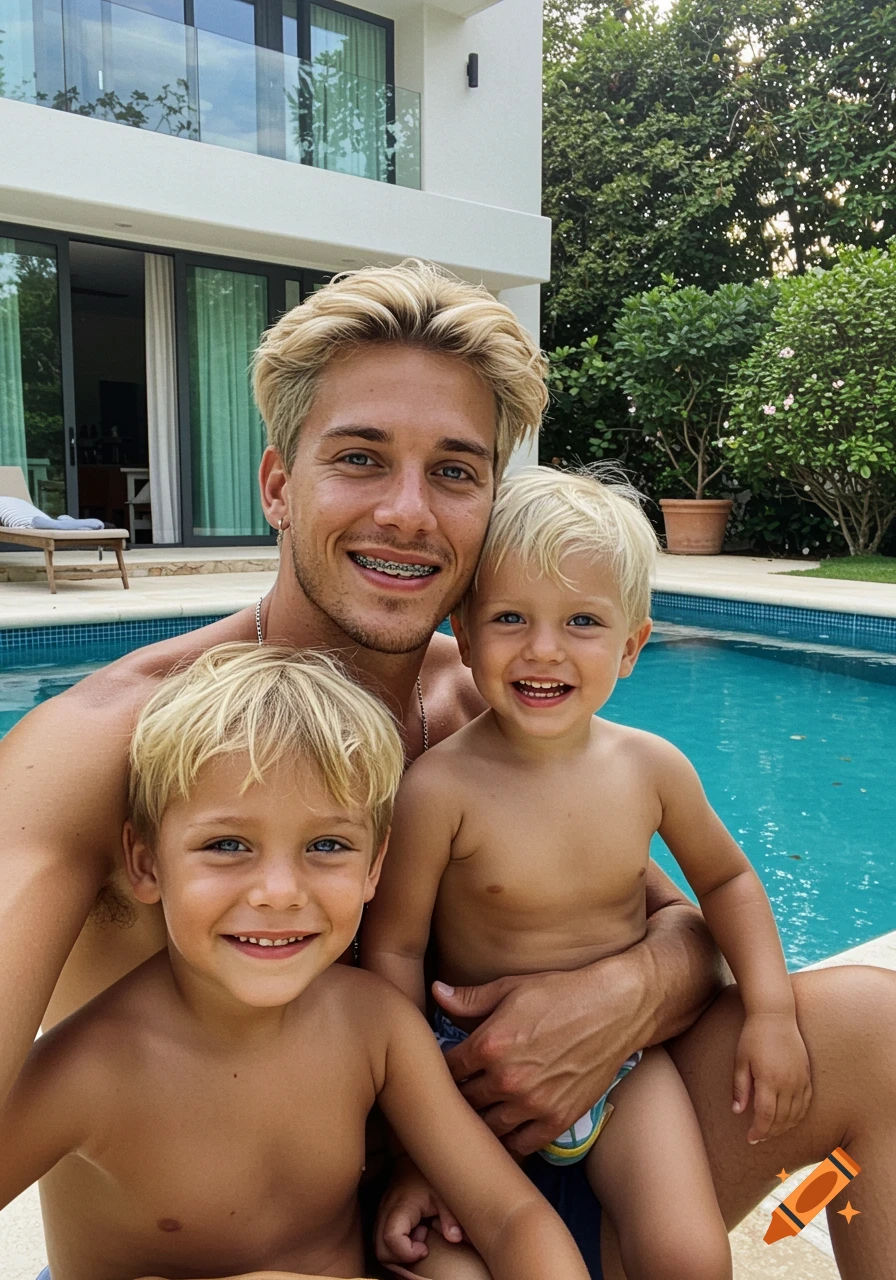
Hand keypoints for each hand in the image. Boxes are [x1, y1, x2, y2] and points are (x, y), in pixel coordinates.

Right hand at [375, 1158, 464, 1267]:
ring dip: (398, 1252)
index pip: (391, 1239)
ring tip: (420, 1234)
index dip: (407, 1252)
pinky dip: (396, 1245)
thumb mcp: (444, 1194)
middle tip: (423, 1243)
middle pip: (380, 1250)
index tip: (425, 1248)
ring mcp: (381, 1213)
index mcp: (402, 1206)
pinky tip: (414, 1232)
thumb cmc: (430, 1175)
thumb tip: (456, 1238)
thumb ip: (450, 1217)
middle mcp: (386, 1211)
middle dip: (401, 1258)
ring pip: (378, 1247)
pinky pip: (381, 1240)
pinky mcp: (382, 1215)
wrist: (415, 1157)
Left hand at [433, 963, 643, 1158]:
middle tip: (462, 1088)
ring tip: (483, 1107)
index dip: (444, 1067)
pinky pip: (521, 1145)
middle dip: (460, 1093)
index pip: (447, 1069)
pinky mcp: (557, 1120)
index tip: (448, 1065)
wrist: (614, 1010)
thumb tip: (436, 992)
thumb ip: (469, 999)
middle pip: (464, 1101)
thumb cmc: (561, 993)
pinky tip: (509, 1124)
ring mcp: (533, 1104)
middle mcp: (507, 1080)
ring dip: (482, 1119)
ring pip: (488, 1127)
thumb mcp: (511, 988)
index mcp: (490, 1045)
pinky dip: (511, 1139)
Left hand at [732, 1012, 811, 1143]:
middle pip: (782, 1119)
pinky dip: (799, 1116)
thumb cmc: (753, 1036)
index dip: (758, 1131)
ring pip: (796, 1115)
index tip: (751, 1138)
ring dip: (784, 1127)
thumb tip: (738, 1111)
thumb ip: (740, 1088)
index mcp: (769, 1080)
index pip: (766, 1117)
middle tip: (758, 1137)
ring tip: (771, 1131)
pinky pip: (806, 1103)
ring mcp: (800, 1080)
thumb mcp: (741, 1060)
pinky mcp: (807, 1075)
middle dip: (769, 1132)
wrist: (775, 1015)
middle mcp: (788, 1083)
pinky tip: (789, 1119)